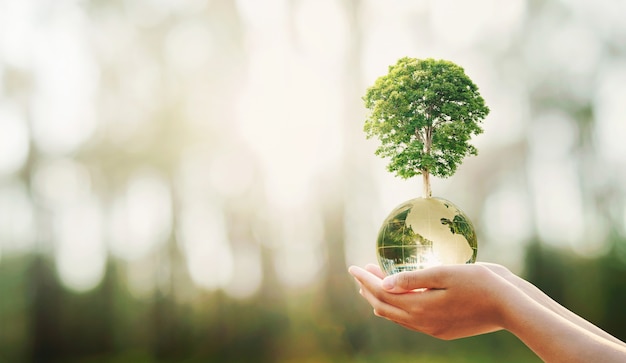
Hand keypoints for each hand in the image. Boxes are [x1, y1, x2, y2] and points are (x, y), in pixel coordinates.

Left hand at [348, 263, 519, 339]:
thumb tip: (383, 284)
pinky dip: (398, 307)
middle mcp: (423, 322)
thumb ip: (413, 279)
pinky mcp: (442, 331)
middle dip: (369, 289)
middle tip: (361, 271)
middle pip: (384, 307)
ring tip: (375, 281)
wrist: (510, 306)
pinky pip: (410, 321)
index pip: (381, 293)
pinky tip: (400, 296)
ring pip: (396, 316)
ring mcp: (432, 329)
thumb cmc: (480, 283)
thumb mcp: (444, 273)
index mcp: (421, 307)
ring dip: (382, 299)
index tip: (353, 266)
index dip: (365, 280)